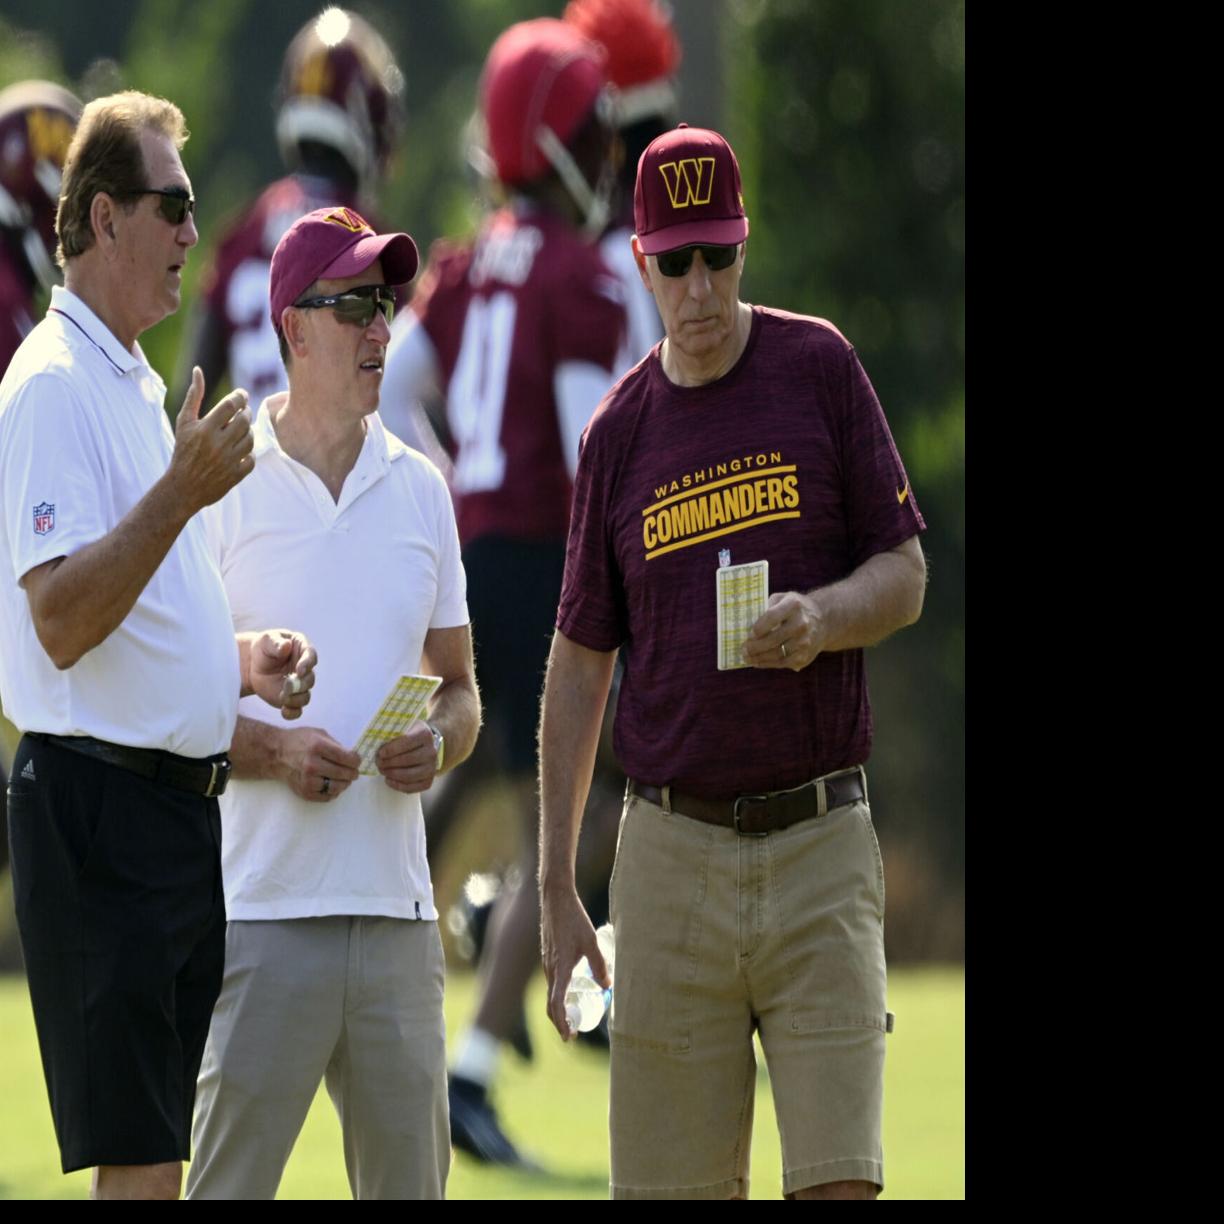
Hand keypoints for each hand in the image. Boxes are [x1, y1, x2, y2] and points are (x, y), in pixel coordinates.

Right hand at [169, 366, 253, 511]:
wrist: (183, 487)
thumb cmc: (183, 450)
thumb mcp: (184, 422)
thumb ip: (194, 396)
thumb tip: (198, 370)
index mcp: (204, 429)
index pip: (230, 405)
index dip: (240, 397)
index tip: (242, 395)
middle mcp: (217, 445)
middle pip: (244, 421)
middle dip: (246, 413)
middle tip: (242, 412)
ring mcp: (228, 461)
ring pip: (250, 439)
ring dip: (249, 431)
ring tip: (241, 429)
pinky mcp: (235, 475)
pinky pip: (252, 458)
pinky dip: (249, 452)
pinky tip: (240, 449)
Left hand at [249, 630, 315, 718]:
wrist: (253, 663)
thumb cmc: (264, 647)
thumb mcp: (267, 640)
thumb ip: (276, 642)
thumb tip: (286, 645)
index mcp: (302, 650)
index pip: (311, 656)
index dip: (308, 664)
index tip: (300, 670)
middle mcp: (305, 669)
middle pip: (310, 680)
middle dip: (300, 685)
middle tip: (287, 686)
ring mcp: (299, 685)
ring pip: (305, 697)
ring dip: (295, 699)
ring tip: (282, 697)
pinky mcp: (290, 698)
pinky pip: (296, 710)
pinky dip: (292, 713)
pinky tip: (284, 711)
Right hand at [278, 726, 360, 801]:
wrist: (276, 754)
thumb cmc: (299, 741)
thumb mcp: (319, 734)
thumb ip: (336, 745)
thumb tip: (352, 757)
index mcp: (318, 747)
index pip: (346, 758)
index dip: (356, 760)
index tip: (356, 760)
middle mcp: (312, 765)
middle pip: (344, 773)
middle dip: (353, 772)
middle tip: (354, 771)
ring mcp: (307, 780)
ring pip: (337, 787)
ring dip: (345, 783)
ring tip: (345, 779)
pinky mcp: (304, 792)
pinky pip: (327, 797)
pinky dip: (334, 792)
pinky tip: (332, 784)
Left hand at [375, 721, 439, 793]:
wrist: (424, 745)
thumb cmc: (409, 735)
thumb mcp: (404, 727)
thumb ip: (393, 732)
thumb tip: (376, 740)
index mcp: (425, 735)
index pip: (407, 742)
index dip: (392, 749)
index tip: (380, 753)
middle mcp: (431, 751)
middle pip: (408, 760)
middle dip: (389, 763)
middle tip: (378, 762)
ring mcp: (431, 767)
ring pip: (410, 775)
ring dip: (392, 774)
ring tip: (382, 770)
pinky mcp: (429, 780)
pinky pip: (413, 787)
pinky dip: (398, 786)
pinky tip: (388, 780)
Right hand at [541, 888, 608, 1040]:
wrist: (555, 898)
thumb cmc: (573, 919)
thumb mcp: (591, 942)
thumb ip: (599, 964)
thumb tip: (607, 985)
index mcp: (560, 969)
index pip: (556, 1004)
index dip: (561, 1023)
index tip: (568, 1037)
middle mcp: (550, 969)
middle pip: (551, 1003)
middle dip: (560, 1021)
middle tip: (572, 1032)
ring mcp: (547, 962)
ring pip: (551, 991)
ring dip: (560, 1007)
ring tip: (573, 1015)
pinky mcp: (548, 955)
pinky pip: (552, 980)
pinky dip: (559, 992)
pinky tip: (571, 988)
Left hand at [742, 591, 823, 670]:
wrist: (823, 621)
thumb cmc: (796, 609)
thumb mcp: (784, 598)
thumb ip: (767, 605)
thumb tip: (747, 620)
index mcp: (794, 605)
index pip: (771, 617)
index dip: (758, 628)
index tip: (748, 634)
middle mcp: (801, 624)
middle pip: (773, 639)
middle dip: (754, 646)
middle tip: (743, 649)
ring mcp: (804, 642)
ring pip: (776, 654)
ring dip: (758, 657)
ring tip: (746, 657)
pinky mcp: (804, 656)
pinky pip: (782, 663)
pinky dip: (767, 664)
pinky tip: (757, 662)